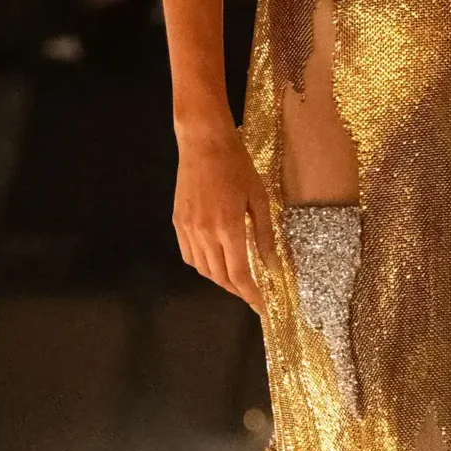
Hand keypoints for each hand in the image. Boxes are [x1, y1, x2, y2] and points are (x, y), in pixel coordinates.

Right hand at [173, 121, 277, 310]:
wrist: (203, 142)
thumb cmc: (236, 165)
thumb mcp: (259, 198)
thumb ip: (264, 236)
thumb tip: (272, 266)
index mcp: (227, 227)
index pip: (239, 274)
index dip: (251, 295)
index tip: (262, 307)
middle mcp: (204, 233)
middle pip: (220, 277)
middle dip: (238, 291)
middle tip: (253, 294)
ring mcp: (187, 228)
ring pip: (203, 269)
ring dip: (221, 280)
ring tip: (238, 279)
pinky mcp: (178, 222)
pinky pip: (190, 256)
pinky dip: (204, 266)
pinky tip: (216, 262)